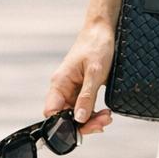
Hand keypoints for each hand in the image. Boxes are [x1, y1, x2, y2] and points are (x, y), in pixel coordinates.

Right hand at [44, 21, 115, 136]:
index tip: (82, 127)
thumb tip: (80, 119)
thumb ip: (87, 96)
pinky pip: (83, 106)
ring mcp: (72, 89)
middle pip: (65, 116)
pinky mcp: (81, 88)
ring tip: (107, 117)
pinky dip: (93, 112)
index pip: (52, 112)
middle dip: (83, 124)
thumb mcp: (95, 72)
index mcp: (59, 83)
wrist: (102, 30)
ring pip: (76, 113)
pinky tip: (104, 112)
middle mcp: (62, 88)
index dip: (64, 125)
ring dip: (90, 119)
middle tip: (102, 123)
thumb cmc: (96, 46)